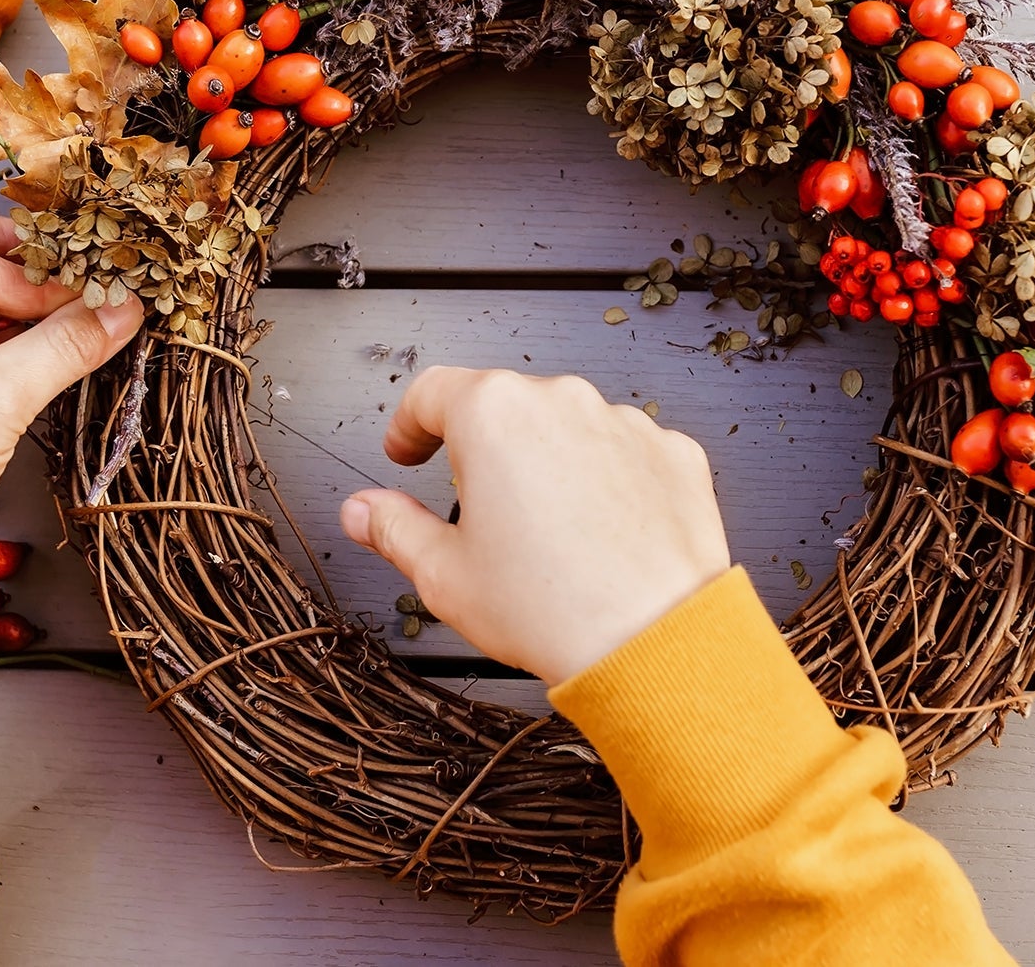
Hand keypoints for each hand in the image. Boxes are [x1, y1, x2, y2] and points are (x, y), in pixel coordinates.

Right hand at [339, 367, 729, 684]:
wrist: (655, 642)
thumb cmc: (550, 609)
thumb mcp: (444, 573)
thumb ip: (393, 528)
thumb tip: (362, 511)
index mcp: (493, 414)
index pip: (431, 392)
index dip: (409, 425)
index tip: (406, 451)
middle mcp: (560, 400)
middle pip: (502, 406)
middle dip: (483, 448)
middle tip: (477, 508)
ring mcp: (623, 422)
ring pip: (565, 427)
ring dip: (547, 461)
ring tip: (545, 532)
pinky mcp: (672, 452)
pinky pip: (623, 452)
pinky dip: (605, 479)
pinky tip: (597, 533)